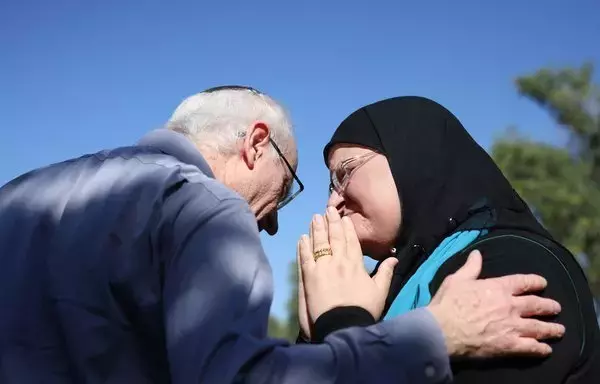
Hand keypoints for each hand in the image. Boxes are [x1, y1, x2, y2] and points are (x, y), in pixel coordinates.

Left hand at [297, 207, 397, 330]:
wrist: (344, 326)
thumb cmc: (363, 310)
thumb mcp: (380, 292)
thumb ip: (385, 273)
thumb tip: (394, 258)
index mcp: (356, 264)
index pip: (351, 240)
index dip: (347, 228)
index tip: (344, 217)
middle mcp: (339, 261)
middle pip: (335, 237)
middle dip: (332, 222)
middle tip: (328, 209)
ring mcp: (323, 268)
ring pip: (319, 243)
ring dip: (317, 229)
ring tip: (315, 217)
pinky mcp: (310, 277)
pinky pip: (306, 257)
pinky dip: (304, 247)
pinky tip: (302, 238)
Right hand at [427, 250, 564, 358]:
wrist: (443, 331)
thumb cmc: (448, 304)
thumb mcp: (456, 280)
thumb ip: (470, 267)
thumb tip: (476, 253)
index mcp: (498, 288)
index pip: (523, 282)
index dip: (535, 282)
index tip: (542, 283)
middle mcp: (510, 306)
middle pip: (536, 305)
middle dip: (549, 306)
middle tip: (556, 308)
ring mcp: (512, 327)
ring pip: (539, 327)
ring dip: (551, 328)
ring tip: (559, 330)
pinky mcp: (510, 346)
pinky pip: (532, 347)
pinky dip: (541, 348)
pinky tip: (546, 349)